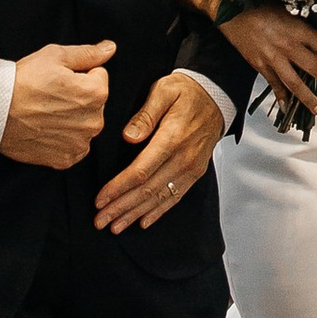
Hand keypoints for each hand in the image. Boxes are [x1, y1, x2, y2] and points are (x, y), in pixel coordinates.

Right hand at [0, 39, 114, 165]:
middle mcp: (94, 121)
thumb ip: (88, 53)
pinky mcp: (65, 159)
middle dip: (78, 98)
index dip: (78, 75)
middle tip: (50, 96)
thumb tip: (110, 49)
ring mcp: (80, 143)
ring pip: (83, 125)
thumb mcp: (55, 56)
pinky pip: (72, 146)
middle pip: (93, 104)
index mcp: (96, 93)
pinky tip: (44, 129)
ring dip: (71, 119)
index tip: (59, 80)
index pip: (99, 78)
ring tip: (45, 113)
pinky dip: (61, 140)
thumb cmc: (23, 81)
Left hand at [94, 72, 223, 234]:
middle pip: (147, 190)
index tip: (100, 200)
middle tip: (100, 220)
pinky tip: (143, 221)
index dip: (118, 188)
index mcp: (171, 139)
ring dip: (135, 214)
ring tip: (116, 226)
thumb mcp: (163, 91)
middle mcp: (183, 158)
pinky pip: (175, 197)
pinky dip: (158, 211)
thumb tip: (129, 136)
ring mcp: (191, 168)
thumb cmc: (185, 92)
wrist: (216, 97)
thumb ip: (145, 114)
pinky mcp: (195, 172)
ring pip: (159, 198)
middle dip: (121, 208)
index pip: (140, 171)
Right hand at [222, 6, 316, 116]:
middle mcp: (287, 46)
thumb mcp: (287, 10)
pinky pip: (274, 85)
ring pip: (296, 83)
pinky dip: (281, 98)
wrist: (231, 11)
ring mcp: (273, 58)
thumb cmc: (259, 6)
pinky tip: (287, 108)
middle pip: (314, 67)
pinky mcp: (260, 66)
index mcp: (297, 29)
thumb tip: (315, 41)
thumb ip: (301, 26)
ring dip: (308, 98)